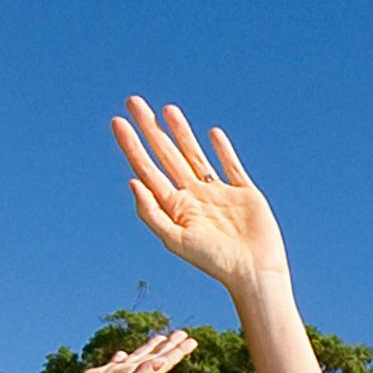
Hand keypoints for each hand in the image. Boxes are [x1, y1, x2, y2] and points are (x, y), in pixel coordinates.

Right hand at [56, 325, 198, 372]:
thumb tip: (160, 362)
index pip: (162, 363)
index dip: (176, 352)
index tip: (191, 341)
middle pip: (154, 357)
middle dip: (168, 346)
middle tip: (183, 334)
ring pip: (136, 358)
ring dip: (149, 348)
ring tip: (160, 338)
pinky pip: (114, 364)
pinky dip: (119, 357)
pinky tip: (122, 354)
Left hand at [115, 100, 289, 316]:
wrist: (254, 271)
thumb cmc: (214, 262)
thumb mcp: (175, 240)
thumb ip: (152, 212)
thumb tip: (132, 181)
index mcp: (174, 208)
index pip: (147, 169)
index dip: (132, 145)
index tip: (118, 122)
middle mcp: (193, 197)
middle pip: (166, 155)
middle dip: (150, 128)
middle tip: (134, 101)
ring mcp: (218, 194)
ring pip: (194, 155)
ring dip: (180, 132)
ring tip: (167, 109)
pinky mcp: (244, 193)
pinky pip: (230, 166)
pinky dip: (222, 150)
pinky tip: (212, 133)